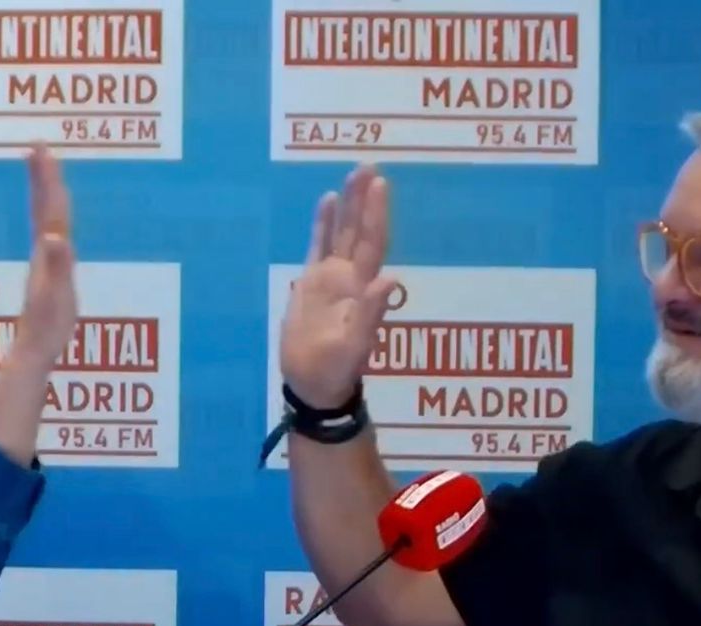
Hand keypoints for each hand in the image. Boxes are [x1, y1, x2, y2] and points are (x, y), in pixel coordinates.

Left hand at [5, 142, 77, 373]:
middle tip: (38, 146)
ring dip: (44, 193)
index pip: (49, 208)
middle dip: (43, 176)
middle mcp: (44, 253)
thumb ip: (58, 266)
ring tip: (44, 171)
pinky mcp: (49, 275)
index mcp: (48, 253)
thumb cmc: (47, 327)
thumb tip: (56, 237)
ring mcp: (44, 263)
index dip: (47, 178)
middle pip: (43, 207)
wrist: (32, 352)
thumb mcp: (56, 296)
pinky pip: (51, 237)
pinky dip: (52, 220)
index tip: (41, 147)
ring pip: (44, 220)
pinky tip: (53, 221)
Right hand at [278, 164, 399, 405]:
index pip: (372, 243)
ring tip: (353, 174)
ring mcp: (330, 278)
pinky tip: (327, 200)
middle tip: (368, 165)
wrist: (313, 385)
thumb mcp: (354, 346)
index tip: (379, 184)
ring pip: (340, 234)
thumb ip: (370, 314)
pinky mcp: (311, 284)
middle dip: (364, 199)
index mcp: (362, 288)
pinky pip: (318, 247)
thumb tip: (389, 280)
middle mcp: (350, 277)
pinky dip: (323, 225)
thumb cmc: (335, 370)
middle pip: (359, 231)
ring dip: (348, 205)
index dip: (376, 214)